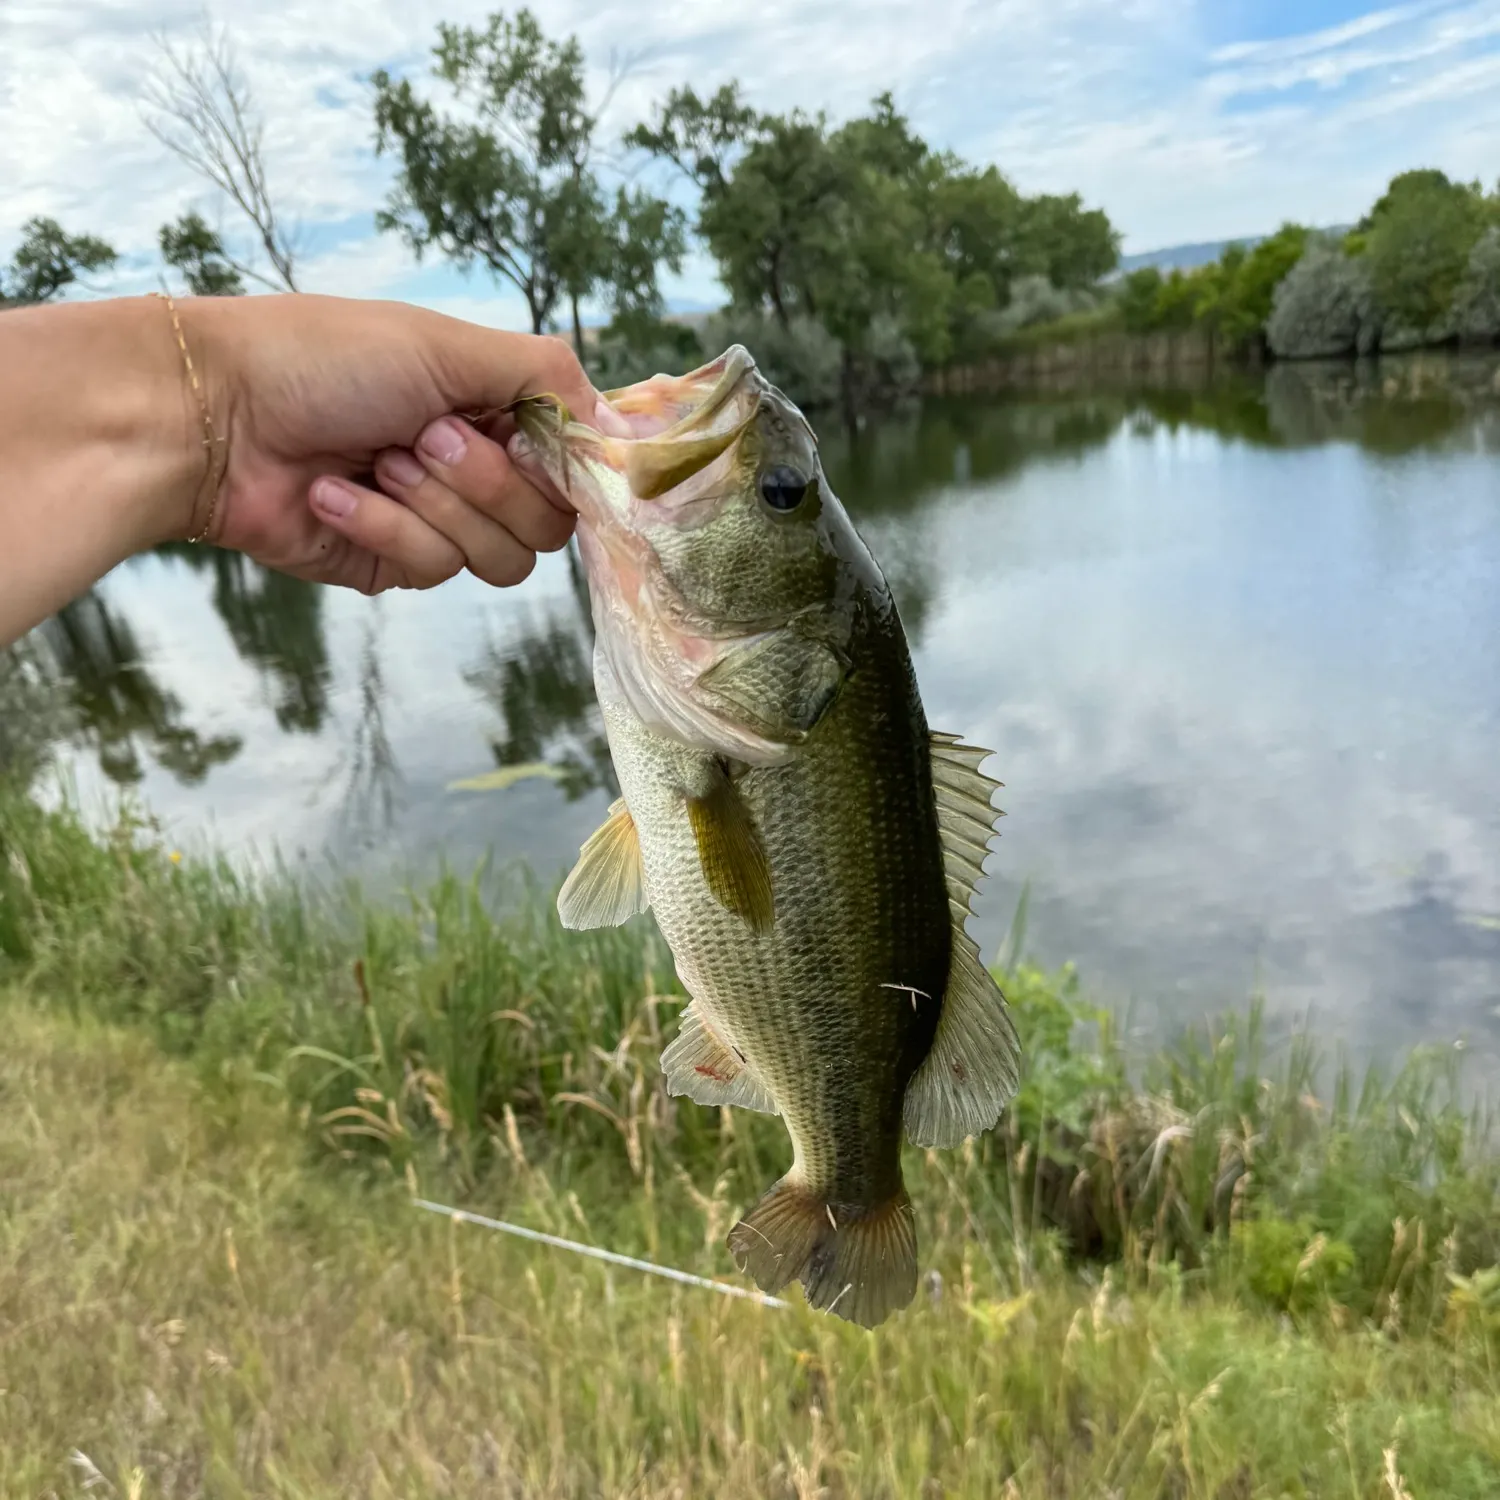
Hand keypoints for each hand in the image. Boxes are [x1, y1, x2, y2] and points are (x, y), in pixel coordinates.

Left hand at [186, 294, 618, 593]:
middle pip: (549, 524)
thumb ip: (547, 378)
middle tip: (426, 435)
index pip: (576, 466)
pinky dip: (383, 527)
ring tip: (378, 460)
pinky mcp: (393, 566)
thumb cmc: (323, 359)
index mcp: (497, 410)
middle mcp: (478, 469)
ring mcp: (438, 522)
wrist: (215, 416)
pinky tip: (333, 493)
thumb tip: (619, 427)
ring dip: (438, 506)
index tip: (535, 445)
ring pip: (500, 558)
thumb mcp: (449, 344)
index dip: (566, 469)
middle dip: (487, 481)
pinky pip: (432, 572)